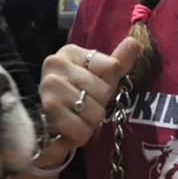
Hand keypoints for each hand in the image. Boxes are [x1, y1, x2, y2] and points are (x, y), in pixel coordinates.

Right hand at [35, 37, 140, 166]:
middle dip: (99, 106)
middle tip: (82, 107)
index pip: (112, 67)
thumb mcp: (97, 78)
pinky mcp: (48, 110)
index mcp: (71, 53)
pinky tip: (67, 129)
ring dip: (89, 123)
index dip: (109, 85)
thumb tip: (135, 42)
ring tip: (74, 118)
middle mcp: (57, 63)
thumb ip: (117, 62)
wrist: (42, 125)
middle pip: (105, 91)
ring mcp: (51, 86)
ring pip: (96, 112)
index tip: (93, 88)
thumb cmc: (73, 98)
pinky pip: (82, 130)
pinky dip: (79, 136)